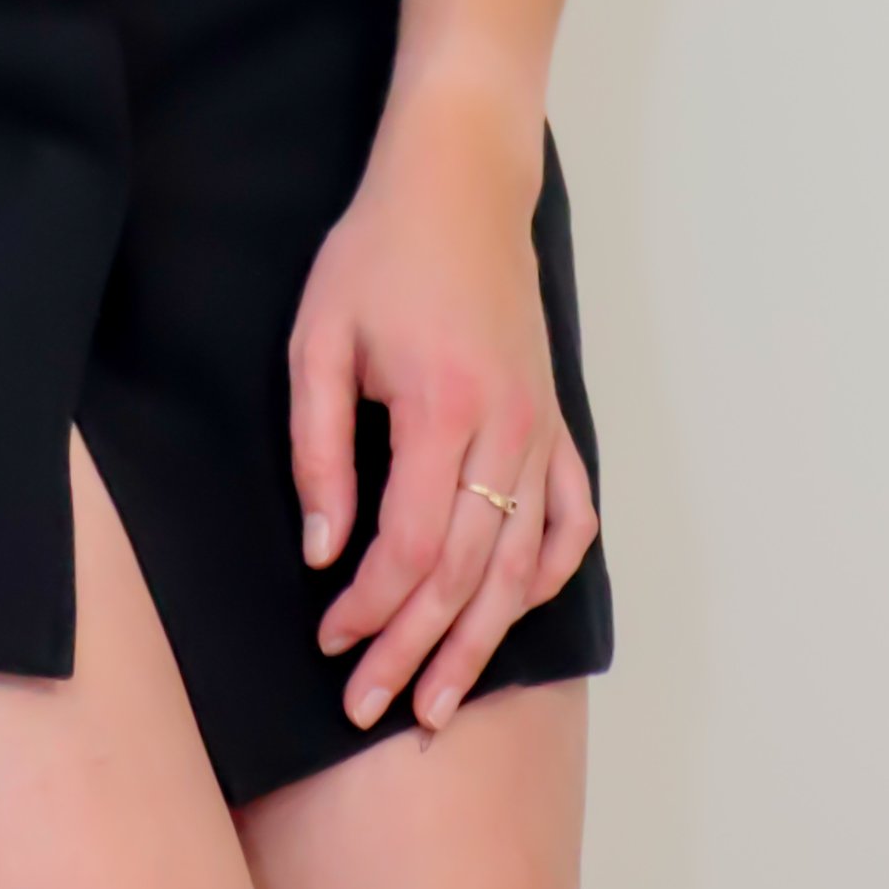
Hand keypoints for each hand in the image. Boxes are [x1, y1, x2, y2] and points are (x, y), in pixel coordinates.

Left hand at [289, 96, 598, 737]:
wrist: (459, 181)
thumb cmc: (378, 250)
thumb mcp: (321, 336)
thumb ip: (318, 447)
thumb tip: (324, 549)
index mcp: (444, 408)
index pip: (412, 549)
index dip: (372, 609)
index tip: (332, 642)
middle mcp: (506, 429)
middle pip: (467, 575)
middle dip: (416, 651)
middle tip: (371, 708)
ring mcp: (541, 426)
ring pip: (520, 565)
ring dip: (481, 641)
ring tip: (441, 700)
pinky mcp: (555, 416)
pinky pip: (570, 517)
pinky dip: (548, 574)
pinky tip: (514, 612)